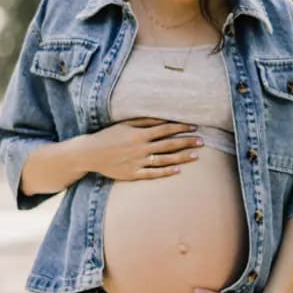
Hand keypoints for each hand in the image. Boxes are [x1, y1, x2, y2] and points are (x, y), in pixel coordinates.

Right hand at [79, 117, 203, 181]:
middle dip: (186, 142)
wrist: (90, 153)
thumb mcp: (125, 125)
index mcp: (139, 134)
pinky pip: (153, 173)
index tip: (194, 127)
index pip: (165, 129)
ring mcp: (138, 162)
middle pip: (169, 144)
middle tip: (202, 141)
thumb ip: (144, 122)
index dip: (181, 128)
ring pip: (165, 159)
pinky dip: (166, 172)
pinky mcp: (133, 174)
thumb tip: (163, 119)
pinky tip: (178, 170)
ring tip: (196, 156)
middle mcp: (141, 148)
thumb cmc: (108, 136)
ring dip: (181, 157)